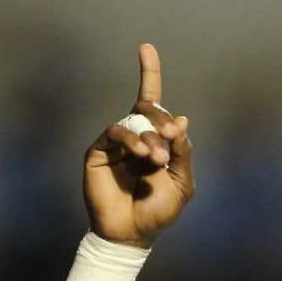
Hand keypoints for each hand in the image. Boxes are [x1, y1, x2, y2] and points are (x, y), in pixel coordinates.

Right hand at [82, 44, 195, 247]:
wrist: (133, 232)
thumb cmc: (159, 210)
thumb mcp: (182, 182)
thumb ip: (183, 152)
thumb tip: (181, 119)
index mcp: (157, 140)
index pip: (152, 102)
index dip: (149, 73)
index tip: (145, 47)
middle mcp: (136, 137)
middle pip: (147, 108)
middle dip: (161, 119)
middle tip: (171, 138)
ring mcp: (116, 143)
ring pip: (133, 122)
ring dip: (149, 137)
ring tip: (156, 158)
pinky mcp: (98, 151)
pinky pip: (115, 133)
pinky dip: (132, 140)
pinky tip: (143, 155)